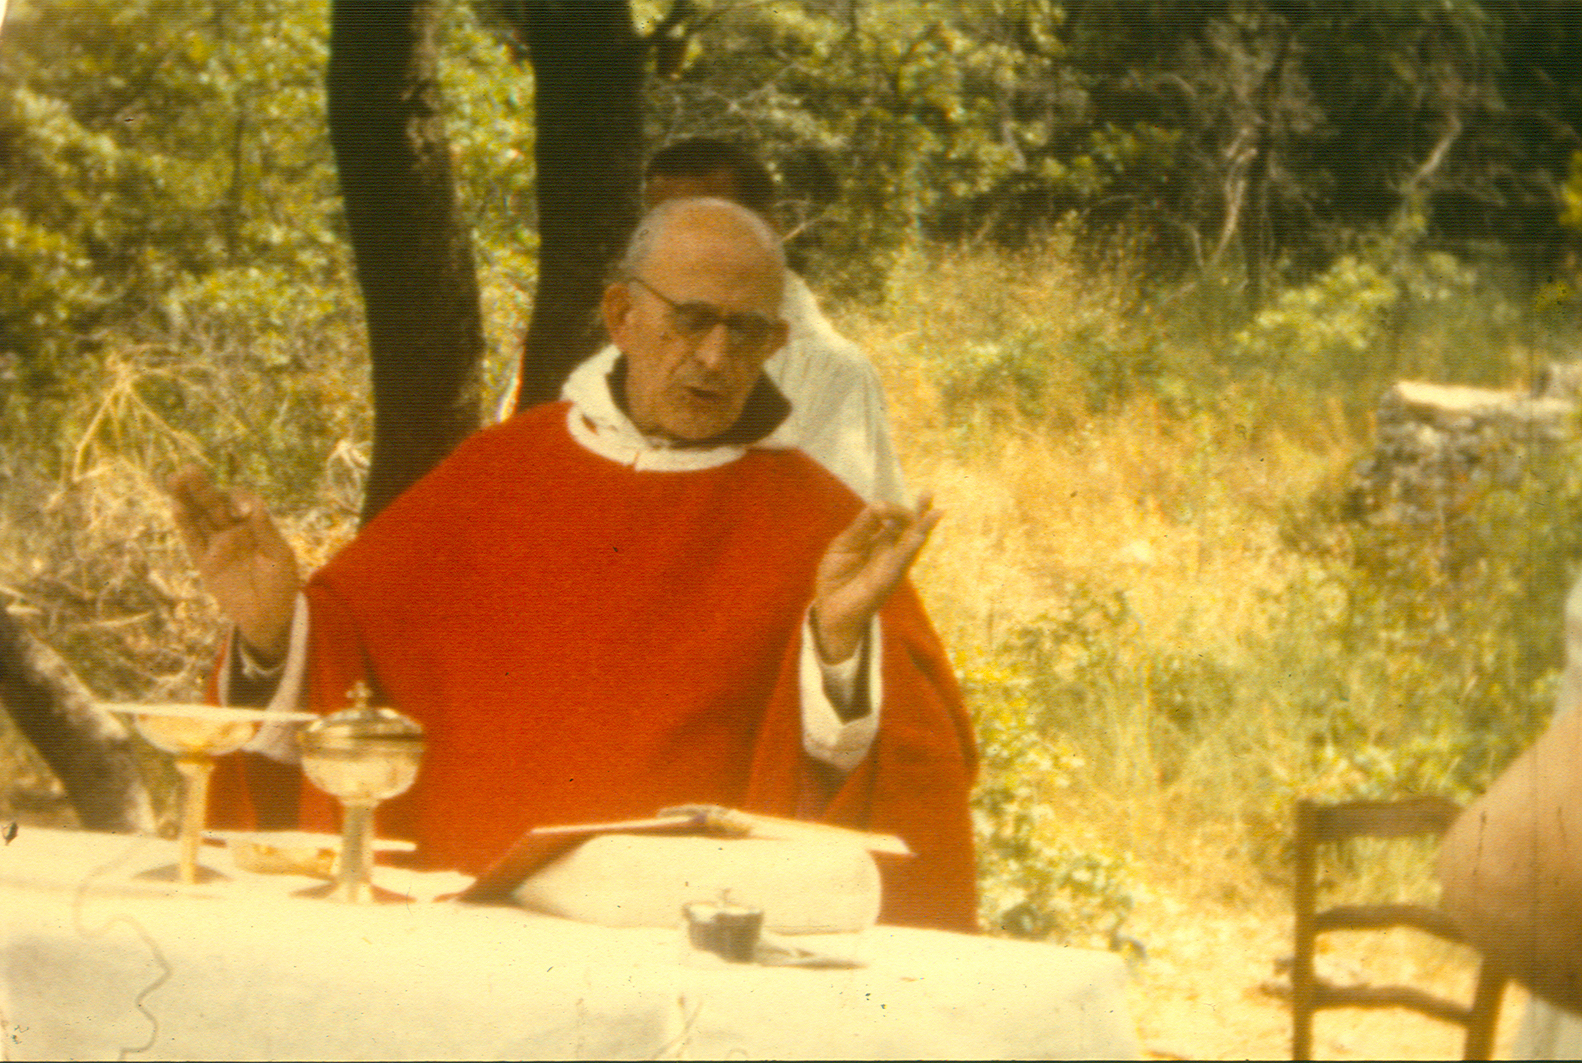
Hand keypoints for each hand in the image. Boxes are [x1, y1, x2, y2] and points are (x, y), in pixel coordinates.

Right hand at [166, 465, 299, 664]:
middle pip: (215, 504)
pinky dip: (185, 525)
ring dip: (187, 500)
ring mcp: (217, 545)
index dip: (239, 499)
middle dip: (202, 488)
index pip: (241, 502)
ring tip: (174, 480)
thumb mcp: (280, 556)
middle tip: (189, 469)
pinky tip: (176, 506)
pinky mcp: (205, 562)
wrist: (269, 616)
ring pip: (199, 518)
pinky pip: (193, 541)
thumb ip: (266, 531)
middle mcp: (233, 531)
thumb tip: (256, 505)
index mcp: (255, 526)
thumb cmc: (280, 585)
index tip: (241, 509)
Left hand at [812, 495, 940, 662]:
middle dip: (920, 511)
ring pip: (912, 543)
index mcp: (878, 540)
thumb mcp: (845, 544)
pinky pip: (903, 561)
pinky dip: (911, 546)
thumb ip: (863, 526)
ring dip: (923, 527)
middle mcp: (889, 551)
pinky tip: (919, 534)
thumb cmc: (836, 576)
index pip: (893, 518)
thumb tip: (882, 506)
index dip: (890, 508)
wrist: (830, 608)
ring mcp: (892, 565)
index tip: (881, 508)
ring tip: (936, 512)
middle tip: (929, 494)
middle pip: (910, 528)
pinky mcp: (889, 579)